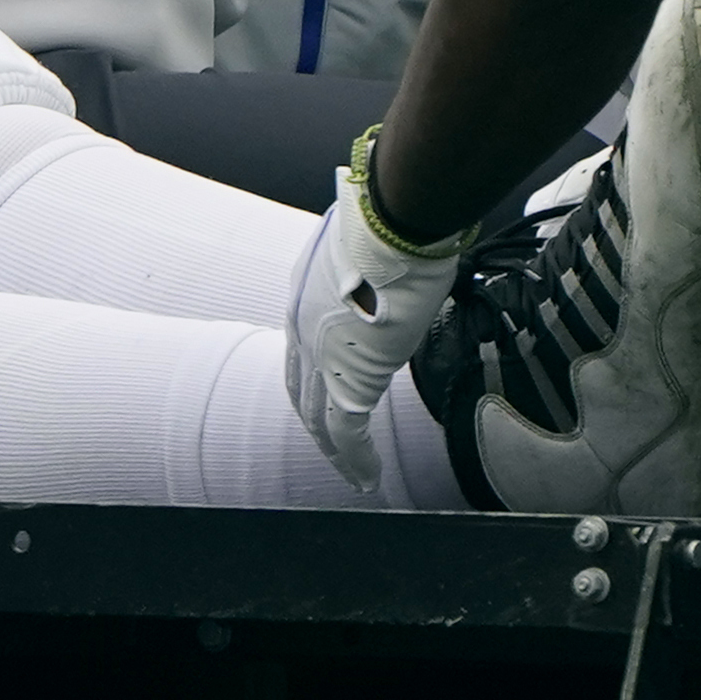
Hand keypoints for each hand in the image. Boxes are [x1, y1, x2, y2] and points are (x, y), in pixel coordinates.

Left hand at [284, 144, 465, 490]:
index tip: (324, 397)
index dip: (311, 378)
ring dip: (336, 451)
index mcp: (303, 293)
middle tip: (333, 450)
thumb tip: (400, 255)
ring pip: (320, 419)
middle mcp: (301, 327)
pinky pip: (345, 432)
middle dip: (316, 423)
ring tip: (353, 475)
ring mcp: (321, 354)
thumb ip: (372, 263)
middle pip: (302, 390)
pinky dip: (354, 459)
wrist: (392, 224)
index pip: (300, 349)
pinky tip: (365, 477)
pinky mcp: (349, 376)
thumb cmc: (390, 221)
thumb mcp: (368, 244)